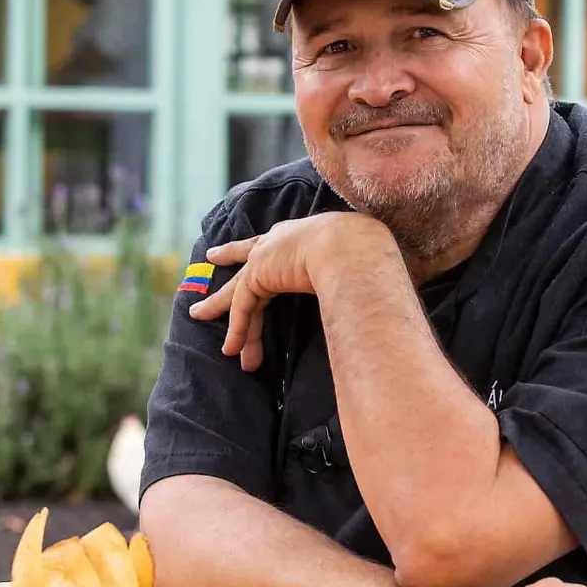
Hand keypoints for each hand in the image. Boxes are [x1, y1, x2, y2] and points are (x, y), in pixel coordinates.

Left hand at [188, 213, 389, 370]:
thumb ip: (352, 279)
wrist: (351, 245)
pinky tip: (234, 349)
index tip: (229, 253)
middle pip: (246, 268)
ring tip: (227, 351)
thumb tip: (381, 297)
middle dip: (225, 288)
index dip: (250, 253)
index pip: (270, 247)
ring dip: (236, 327)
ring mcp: (265, 257)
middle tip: (205, 304)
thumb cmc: (363, 253)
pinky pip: (243, 307)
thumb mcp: (353, 263)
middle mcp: (278, 241)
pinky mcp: (257, 274)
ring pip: (241, 295)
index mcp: (301, 235)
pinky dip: (239, 330)